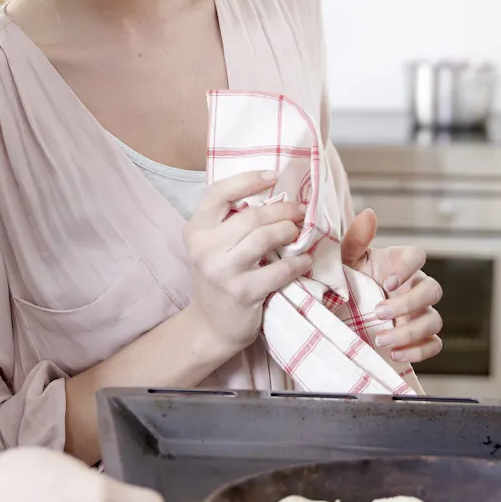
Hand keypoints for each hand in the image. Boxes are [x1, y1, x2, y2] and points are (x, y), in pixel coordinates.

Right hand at [181, 170, 311, 354]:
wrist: (211, 325)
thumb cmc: (219, 276)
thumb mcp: (212, 245)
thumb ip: (229, 222)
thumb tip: (271, 194)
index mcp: (195, 230)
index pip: (218, 193)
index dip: (247, 180)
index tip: (272, 176)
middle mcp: (204, 248)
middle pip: (251, 216)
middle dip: (281, 210)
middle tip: (299, 211)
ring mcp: (222, 271)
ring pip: (264, 237)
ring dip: (289, 232)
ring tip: (298, 233)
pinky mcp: (243, 292)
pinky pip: (279, 270)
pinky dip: (298, 262)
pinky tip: (305, 260)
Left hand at [340, 209, 444, 364]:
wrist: (335, 316)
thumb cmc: (343, 283)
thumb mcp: (343, 262)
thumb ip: (356, 240)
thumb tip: (369, 214)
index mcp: (397, 264)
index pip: (418, 256)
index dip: (408, 268)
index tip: (386, 282)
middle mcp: (413, 287)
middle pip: (433, 290)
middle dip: (408, 303)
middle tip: (377, 313)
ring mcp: (419, 314)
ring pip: (434, 320)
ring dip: (410, 332)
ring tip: (381, 340)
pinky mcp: (418, 338)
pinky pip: (434, 344)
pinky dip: (419, 351)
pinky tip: (395, 354)